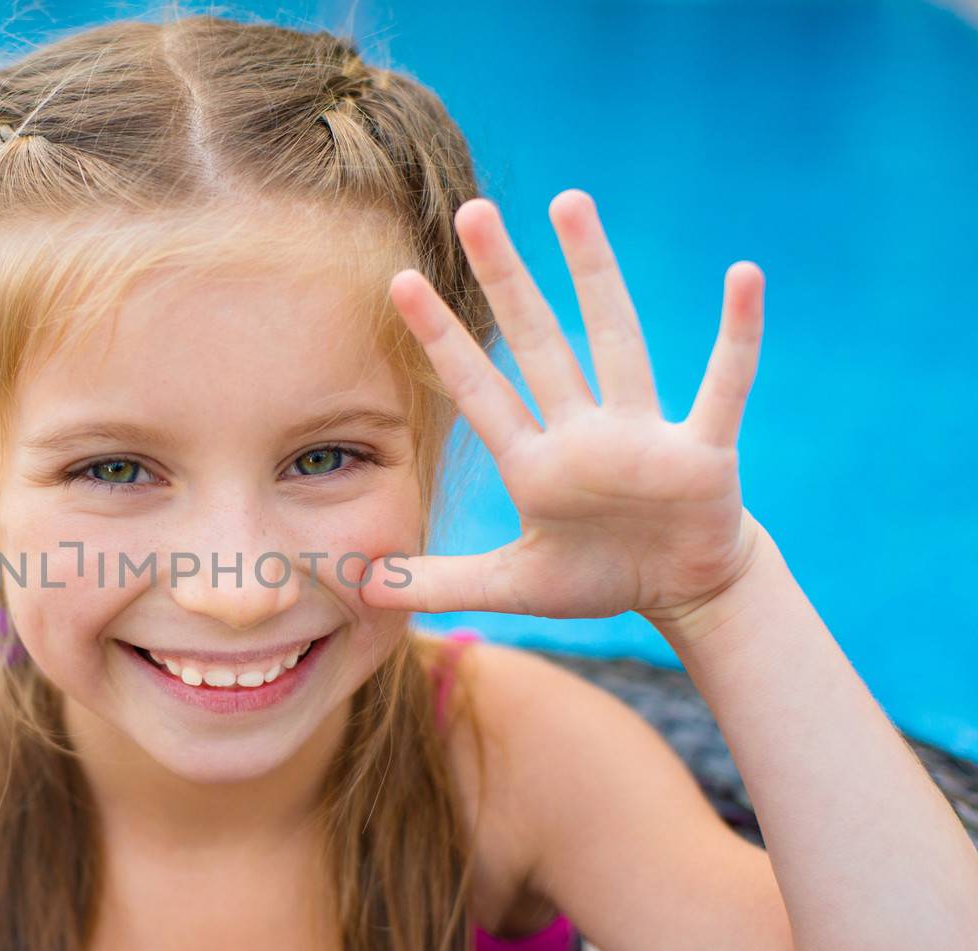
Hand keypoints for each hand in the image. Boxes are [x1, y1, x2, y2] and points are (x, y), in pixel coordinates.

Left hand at [361, 189, 767, 625]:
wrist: (684, 589)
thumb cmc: (598, 576)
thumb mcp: (513, 586)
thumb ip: (441, 582)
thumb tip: (365, 585)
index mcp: (533, 462)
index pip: (477, 389)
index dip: (441, 339)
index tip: (401, 281)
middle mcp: (582, 432)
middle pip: (537, 342)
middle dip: (506, 279)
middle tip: (472, 209)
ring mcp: (642, 435)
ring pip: (616, 340)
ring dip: (595, 273)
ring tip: (569, 203)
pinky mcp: (703, 451)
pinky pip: (725, 385)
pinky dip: (737, 336)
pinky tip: (743, 276)